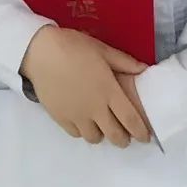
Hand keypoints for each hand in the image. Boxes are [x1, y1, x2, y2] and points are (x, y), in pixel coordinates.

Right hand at [20, 26, 150, 147]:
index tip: (145, 137)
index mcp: (109, 91)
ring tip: (102, 125)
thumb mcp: (103, 50)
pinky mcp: (60, 118)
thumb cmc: (74, 47)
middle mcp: (95, 109)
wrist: (41, 52)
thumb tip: (144, 69)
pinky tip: (83, 121)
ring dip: (102, 134)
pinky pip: (76, 134)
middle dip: (123, 139)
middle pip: (114, 136)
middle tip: (125, 135)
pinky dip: (83, 131)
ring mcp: (76, 116)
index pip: (130, 119)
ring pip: (95, 138)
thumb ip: (124, 62)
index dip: (140, 132)